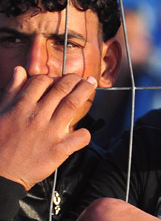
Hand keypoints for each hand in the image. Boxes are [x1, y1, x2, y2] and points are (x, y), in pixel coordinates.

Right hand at [0, 67, 95, 189]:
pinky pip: (80, 137)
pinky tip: (84, 131)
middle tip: (84, 78)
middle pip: (61, 90)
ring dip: (84, 92)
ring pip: (73, 105)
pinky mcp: (59, 149)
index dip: (53, 78)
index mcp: (21, 106)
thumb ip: (12, 91)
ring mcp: (49, 132)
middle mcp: (37, 116)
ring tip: (91, 85)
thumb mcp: (0, 112)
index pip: (41, 82)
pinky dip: (85, 133)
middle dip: (74, 80)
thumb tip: (20, 70)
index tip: (60, 79)